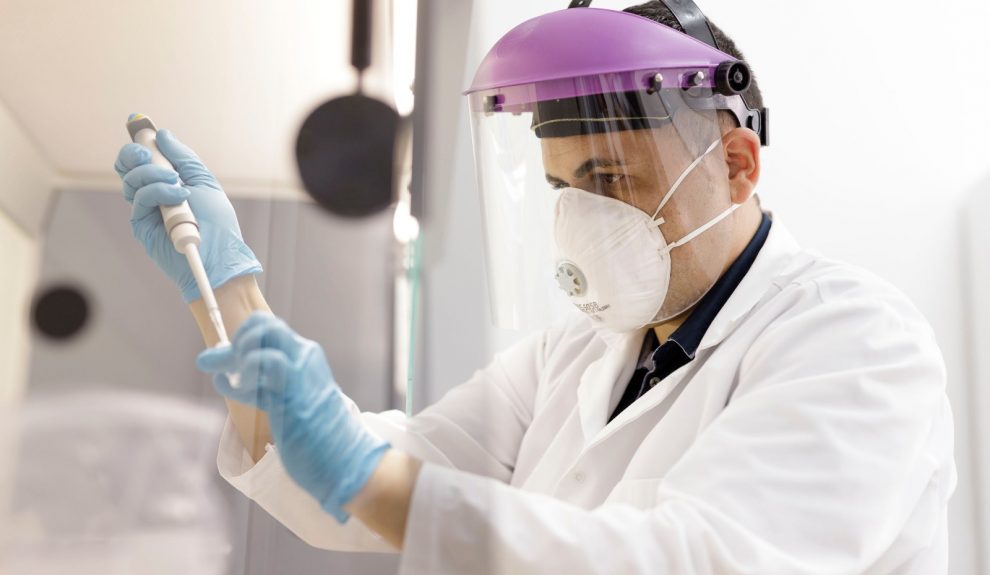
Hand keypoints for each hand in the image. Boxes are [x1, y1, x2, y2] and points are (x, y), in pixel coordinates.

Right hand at [113, 130, 261, 301]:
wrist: (218, 257)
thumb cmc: (218, 224)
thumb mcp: (205, 183)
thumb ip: (184, 159)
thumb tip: (163, 135)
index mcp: (169, 181)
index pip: (145, 157)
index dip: (139, 140)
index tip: (138, 122)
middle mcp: (154, 194)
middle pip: (128, 165)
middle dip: (134, 153)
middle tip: (147, 153)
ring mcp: (146, 209)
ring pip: (131, 179)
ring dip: (153, 175)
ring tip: (178, 184)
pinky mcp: (141, 224)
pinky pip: (139, 198)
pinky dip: (158, 192)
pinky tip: (178, 196)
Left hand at [196, 312, 389, 522]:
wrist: (345, 458)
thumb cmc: (315, 434)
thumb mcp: (288, 398)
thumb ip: (262, 381)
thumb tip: (223, 368)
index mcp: (306, 357)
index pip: (271, 326)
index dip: (244, 334)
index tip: (230, 354)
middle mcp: (304, 358)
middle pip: (266, 326)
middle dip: (239, 338)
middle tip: (227, 363)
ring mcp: (299, 376)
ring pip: (263, 343)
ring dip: (238, 357)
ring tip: (235, 380)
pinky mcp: (291, 397)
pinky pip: (260, 373)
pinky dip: (236, 379)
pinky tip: (229, 387)